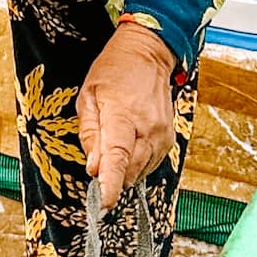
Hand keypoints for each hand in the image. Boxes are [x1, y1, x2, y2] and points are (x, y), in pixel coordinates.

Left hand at [77, 21, 177, 211]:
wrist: (148, 54)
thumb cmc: (113, 72)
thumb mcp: (88, 96)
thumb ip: (90, 134)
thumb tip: (93, 168)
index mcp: (122, 114)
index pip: (118, 157)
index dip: (111, 183)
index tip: (104, 203)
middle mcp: (148, 127)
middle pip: (130, 170)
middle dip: (112, 176)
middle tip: (98, 163)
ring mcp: (162, 134)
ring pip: (141, 170)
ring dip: (124, 169)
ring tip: (114, 144)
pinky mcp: (168, 138)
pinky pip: (150, 163)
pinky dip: (136, 163)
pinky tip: (128, 146)